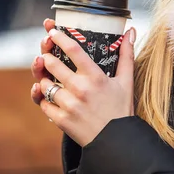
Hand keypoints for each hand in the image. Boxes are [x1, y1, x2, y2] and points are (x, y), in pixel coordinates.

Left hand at [30, 25, 136, 146]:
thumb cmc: (121, 110)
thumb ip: (127, 55)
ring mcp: (70, 105)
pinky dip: (43, 98)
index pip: (73, 50)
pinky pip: (43, 103)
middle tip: (46, 55)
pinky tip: (49, 95)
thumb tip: (130, 32)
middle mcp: (81, 89)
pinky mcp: (61, 120)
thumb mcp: (126, 81)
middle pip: (52, 64)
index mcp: (95, 77)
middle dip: (46, 57)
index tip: (52, 30)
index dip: (59, 37)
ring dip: (43, 78)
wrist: (116, 142)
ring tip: (47, 77)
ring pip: (44, 84)